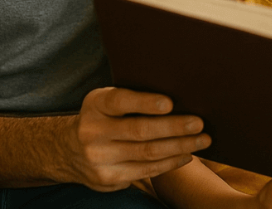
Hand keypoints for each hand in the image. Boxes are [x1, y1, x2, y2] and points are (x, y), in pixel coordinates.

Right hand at [58, 86, 208, 190]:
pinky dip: (170, 162)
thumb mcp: (107, 100)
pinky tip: (186, 154)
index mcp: (96, 105)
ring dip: (179, 146)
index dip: (145, 102)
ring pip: (147, 153)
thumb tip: (179, 93)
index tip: (169, 103)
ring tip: (202, 140)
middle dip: (174, 127)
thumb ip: (132, 97)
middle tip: (199, 122)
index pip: (121, 101)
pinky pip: (146, 170)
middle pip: (140, 130)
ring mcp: (100, 158)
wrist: (69, 150)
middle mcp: (93, 132)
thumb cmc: (103, 116)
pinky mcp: (108, 178)